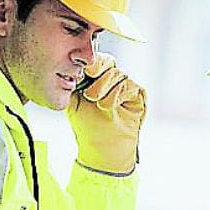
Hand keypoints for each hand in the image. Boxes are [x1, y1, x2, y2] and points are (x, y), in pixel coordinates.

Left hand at [66, 53, 146, 173]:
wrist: (103, 149)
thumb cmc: (88, 126)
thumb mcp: (73, 102)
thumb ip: (73, 83)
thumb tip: (72, 67)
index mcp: (95, 78)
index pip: (94, 61)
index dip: (89, 63)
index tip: (82, 70)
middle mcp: (111, 79)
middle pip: (107, 62)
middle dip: (98, 71)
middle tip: (89, 89)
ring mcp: (125, 86)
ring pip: (118, 73)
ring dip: (105, 88)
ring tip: (97, 103)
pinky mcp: (137, 94)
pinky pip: (129, 85)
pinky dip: (118, 93)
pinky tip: (107, 105)